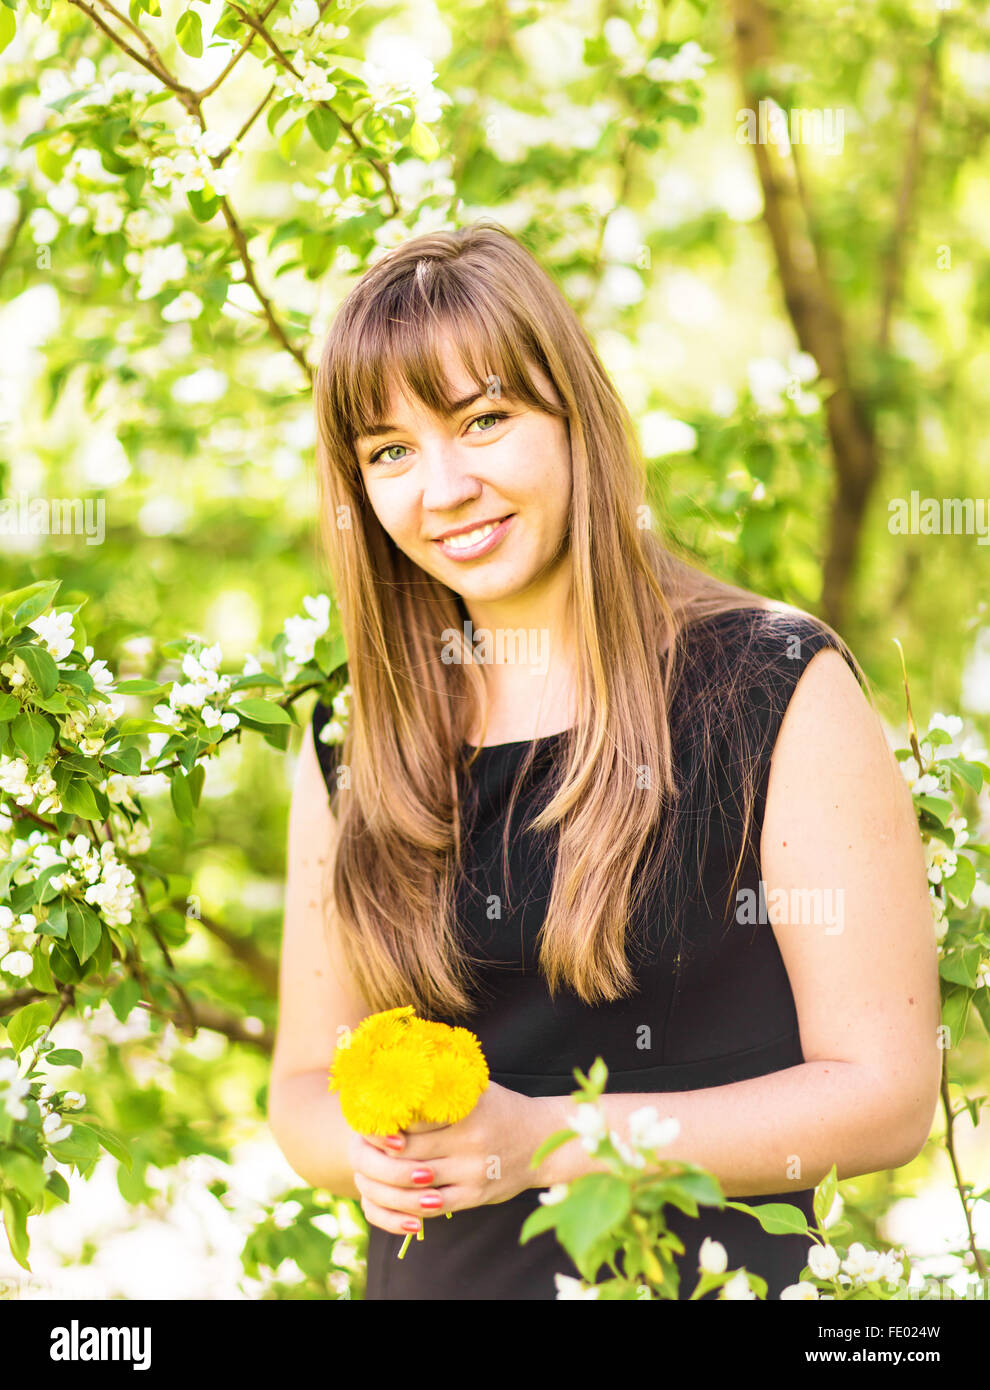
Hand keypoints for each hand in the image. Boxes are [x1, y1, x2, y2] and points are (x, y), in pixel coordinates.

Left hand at [346, 1082, 550, 1237]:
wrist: (542, 1140)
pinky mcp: (476, 1195)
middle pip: (409, 1151)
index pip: (413, 1117)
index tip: (365, 1116)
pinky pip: (435, 1204)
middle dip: (380, 1151)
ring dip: (390, 1178)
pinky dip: (411, 1202)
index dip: (384, 1121)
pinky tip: (396, 1194)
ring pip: (418, 1180)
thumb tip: (402, 1063)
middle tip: (359, 1145)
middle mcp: (469, 1141)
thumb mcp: (477, 1088)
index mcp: (466, 1110)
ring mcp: (472, 1171)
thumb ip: (444, 1082)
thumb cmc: (502, 1109)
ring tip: (371, 1169)